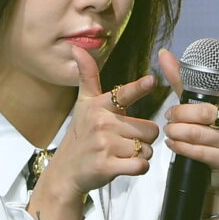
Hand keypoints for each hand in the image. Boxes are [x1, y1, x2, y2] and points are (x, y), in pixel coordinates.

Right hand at [34, 47, 161, 200]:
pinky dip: (139, 167)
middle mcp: (102, 124)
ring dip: (141, 154)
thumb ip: (88, 76)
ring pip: (147, 148)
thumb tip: (78, 48)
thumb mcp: (83, 104)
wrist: (66, 171)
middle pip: (150, 129)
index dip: (139, 87)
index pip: (124, 94)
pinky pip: (141, 165)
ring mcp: (104, 146)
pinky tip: (125, 165)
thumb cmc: (81, 136)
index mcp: (100, 106)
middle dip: (144, 137)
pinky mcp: (107, 166)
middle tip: (126, 141)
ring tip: (122, 154)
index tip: (152, 80)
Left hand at [157, 47, 218, 180]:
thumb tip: (164, 54)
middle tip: (169, 115)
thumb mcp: (195, 103)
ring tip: (169, 129)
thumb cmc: (206, 128)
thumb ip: (181, 80)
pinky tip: (172, 143)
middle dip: (180, 113)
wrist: (213, 167)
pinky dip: (179, 146)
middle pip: (206, 113)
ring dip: (176, 131)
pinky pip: (197, 151)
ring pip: (197, 133)